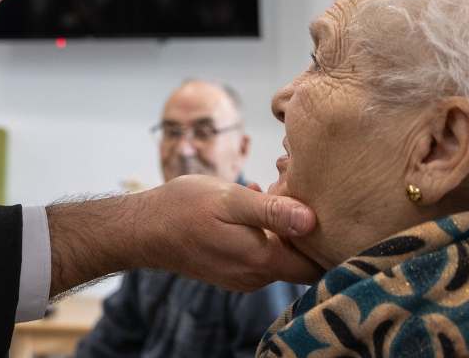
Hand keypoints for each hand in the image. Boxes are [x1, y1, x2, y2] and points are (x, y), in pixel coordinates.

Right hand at [139, 175, 321, 290]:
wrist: (142, 229)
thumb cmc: (183, 208)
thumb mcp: (229, 199)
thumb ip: (272, 211)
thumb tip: (313, 220)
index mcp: (261, 261)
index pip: (315, 266)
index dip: (326, 241)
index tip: (324, 209)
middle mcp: (255, 277)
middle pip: (299, 262)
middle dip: (305, 231)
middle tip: (298, 192)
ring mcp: (241, 277)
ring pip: (280, 257)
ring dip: (283, 229)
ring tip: (274, 191)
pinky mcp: (230, 271)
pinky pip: (260, 255)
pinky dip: (265, 232)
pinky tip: (253, 201)